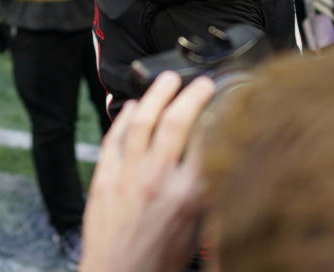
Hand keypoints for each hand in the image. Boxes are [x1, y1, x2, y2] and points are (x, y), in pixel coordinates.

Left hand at [79, 72, 214, 271]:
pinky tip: (134, 105)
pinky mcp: (104, 177)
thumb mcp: (196, 232)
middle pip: (176, 123)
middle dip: (191, 96)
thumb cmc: (158, 262)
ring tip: (167, 79)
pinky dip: (125, 117)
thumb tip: (215, 167)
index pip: (207, 144)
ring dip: (156, 95)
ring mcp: (127, 175)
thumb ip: (204, 197)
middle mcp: (157, 180)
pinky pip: (114, 137)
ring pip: (142, 122)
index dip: (220, 117)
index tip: (228, 102)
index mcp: (186, 196)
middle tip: (201, 83)